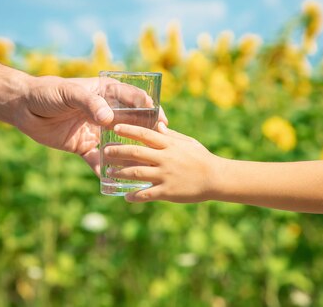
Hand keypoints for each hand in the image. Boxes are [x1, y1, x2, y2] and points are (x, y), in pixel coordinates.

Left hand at [14, 76, 167, 173]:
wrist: (23, 107)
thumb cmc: (48, 92)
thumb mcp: (70, 93)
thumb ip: (90, 104)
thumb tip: (107, 120)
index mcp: (106, 93)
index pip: (135, 99)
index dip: (150, 110)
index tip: (161, 121)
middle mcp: (105, 112)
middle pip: (131, 124)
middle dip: (145, 136)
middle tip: (159, 149)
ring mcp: (95, 131)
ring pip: (117, 145)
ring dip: (128, 157)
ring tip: (141, 169)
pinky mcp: (83, 147)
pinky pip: (97, 161)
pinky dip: (105, 171)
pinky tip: (113, 182)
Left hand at [103, 122, 220, 202]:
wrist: (216, 178)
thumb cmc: (202, 158)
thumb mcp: (188, 142)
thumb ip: (172, 135)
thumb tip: (158, 125)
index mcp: (170, 145)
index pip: (145, 134)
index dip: (129, 130)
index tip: (116, 127)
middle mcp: (165, 158)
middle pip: (135, 153)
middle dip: (117, 151)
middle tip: (105, 151)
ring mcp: (165, 175)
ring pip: (136, 173)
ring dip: (120, 173)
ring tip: (109, 172)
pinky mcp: (167, 192)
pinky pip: (146, 194)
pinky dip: (134, 196)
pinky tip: (126, 197)